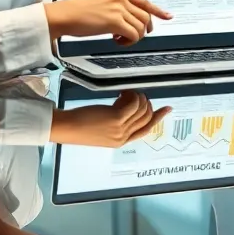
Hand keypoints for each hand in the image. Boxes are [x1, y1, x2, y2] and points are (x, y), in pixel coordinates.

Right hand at [44, 0, 171, 44]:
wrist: (63, 15)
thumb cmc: (75, 12)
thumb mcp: (99, 4)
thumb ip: (114, 9)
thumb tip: (124, 23)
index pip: (144, 1)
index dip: (158, 10)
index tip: (168, 16)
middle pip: (145, 16)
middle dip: (144, 29)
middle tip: (133, 38)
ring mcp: (119, 9)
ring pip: (141, 26)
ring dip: (134, 37)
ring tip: (120, 39)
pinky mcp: (115, 21)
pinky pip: (133, 35)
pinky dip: (128, 42)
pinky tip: (116, 41)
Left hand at [49, 90, 171, 146]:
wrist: (66, 129)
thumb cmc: (79, 128)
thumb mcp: (102, 130)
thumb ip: (117, 123)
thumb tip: (127, 106)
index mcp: (121, 142)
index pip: (146, 129)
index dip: (158, 117)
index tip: (166, 108)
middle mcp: (123, 137)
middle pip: (147, 117)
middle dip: (145, 102)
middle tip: (135, 94)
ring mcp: (120, 128)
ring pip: (141, 109)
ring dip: (137, 96)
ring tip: (125, 93)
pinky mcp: (116, 118)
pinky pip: (133, 104)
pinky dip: (131, 95)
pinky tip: (121, 93)